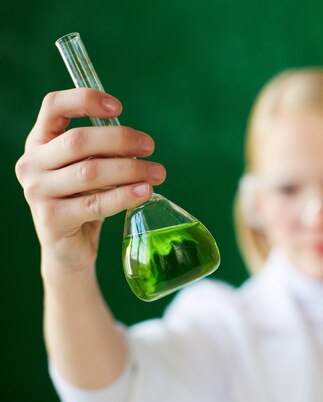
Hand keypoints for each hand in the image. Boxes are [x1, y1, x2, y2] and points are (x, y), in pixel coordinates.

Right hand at [15, 88, 166, 271]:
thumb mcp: (89, 168)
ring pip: (90, 172)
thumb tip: (139, 142)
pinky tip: (145, 191)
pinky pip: (95, 203)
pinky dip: (125, 195)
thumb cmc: (83, 199)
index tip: (118, 107)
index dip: (85, 100)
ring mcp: (37, 192)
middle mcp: (31, 164)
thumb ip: (104, 151)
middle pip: (78, 141)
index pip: (53, 106)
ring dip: (130, 169)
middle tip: (150, 147)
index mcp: (39, 142)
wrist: (70, 247)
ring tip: (158, 173)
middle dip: (121, 140)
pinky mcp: (52, 219)